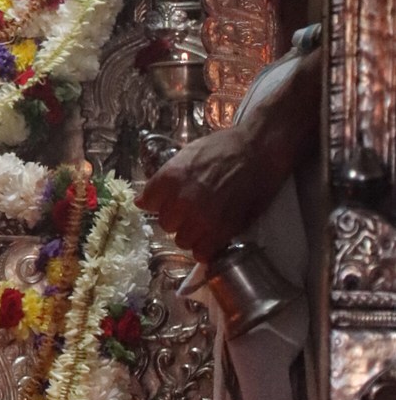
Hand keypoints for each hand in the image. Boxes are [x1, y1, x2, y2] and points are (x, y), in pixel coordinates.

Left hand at [135, 123, 281, 263]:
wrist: (259, 150)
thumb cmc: (224, 147)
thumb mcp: (186, 154)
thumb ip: (163, 180)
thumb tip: (141, 201)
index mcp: (170, 178)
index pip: (148, 203)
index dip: (159, 202)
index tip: (169, 201)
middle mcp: (182, 200)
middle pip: (165, 224)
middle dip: (176, 218)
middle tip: (191, 210)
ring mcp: (202, 218)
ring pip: (182, 241)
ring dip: (191, 234)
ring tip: (204, 222)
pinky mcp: (223, 230)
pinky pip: (202, 252)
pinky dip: (205, 248)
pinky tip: (212, 236)